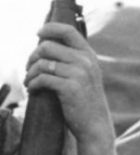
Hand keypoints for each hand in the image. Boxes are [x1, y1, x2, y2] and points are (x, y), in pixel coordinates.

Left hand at [24, 23, 112, 146]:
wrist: (95, 125)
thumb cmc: (85, 101)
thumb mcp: (85, 75)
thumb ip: (72, 59)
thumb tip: (44, 46)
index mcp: (89, 56)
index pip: (68, 30)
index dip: (49, 29)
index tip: (38, 34)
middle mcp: (86, 62)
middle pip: (48, 46)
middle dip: (33, 56)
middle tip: (29, 68)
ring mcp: (79, 74)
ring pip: (42, 63)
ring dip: (30, 73)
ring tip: (28, 81)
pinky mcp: (70, 88)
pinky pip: (42, 79)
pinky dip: (32, 84)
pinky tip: (32, 90)